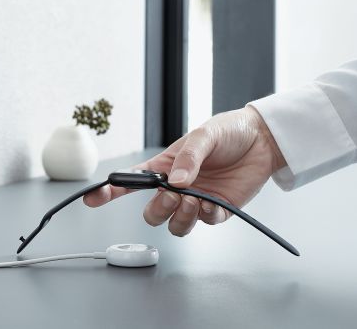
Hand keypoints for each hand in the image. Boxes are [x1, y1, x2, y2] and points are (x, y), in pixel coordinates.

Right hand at [84, 106, 286, 236]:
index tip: (93, 198)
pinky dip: (206, 216)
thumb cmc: (228, 131)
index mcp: (166, 166)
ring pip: (175, 224)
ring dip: (179, 217)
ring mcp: (197, 200)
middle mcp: (178, 186)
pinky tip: (213, 203)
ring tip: (193, 200)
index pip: (132, 181)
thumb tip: (175, 183)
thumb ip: (188, 158)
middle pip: (153, 211)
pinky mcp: (218, 209)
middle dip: (157, 209)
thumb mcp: (205, 135)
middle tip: (172, 196)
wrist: (262, 140)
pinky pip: (204, 223)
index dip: (110, 191)